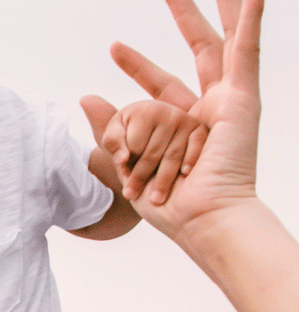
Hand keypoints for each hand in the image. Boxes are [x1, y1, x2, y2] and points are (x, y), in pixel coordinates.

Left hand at [80, 0, 266, 246]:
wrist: (201, 219)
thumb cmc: (168, 205)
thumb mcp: (127, 160)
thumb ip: (109, 127)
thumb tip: (86, 98)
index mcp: (183, 125)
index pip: (158, 84)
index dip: (136, 64)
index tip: (113, 47)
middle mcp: (209, 108)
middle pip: (200, 49)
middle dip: (186, 14)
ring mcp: (230, 101)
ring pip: (227, 39)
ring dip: (223, 1)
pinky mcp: (244, 98)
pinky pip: (249, 48)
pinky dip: (254, 15)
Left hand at [83, 97, 206, 205]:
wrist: (151, 141)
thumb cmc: (131, 140)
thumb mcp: (115, 136)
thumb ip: (110, 139)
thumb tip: (109, 136)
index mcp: (143, 110)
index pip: (134, 145)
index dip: (125, 161)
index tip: (122, 170)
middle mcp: (167, 111)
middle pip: (152, 153)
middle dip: (140, 175)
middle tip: (131, 194)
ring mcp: (186, 121)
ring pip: (171, 157)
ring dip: (162, 181)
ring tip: (154, 201)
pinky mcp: (201, 131)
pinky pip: (194, 150)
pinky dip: (188, 163)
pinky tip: (185, 175)